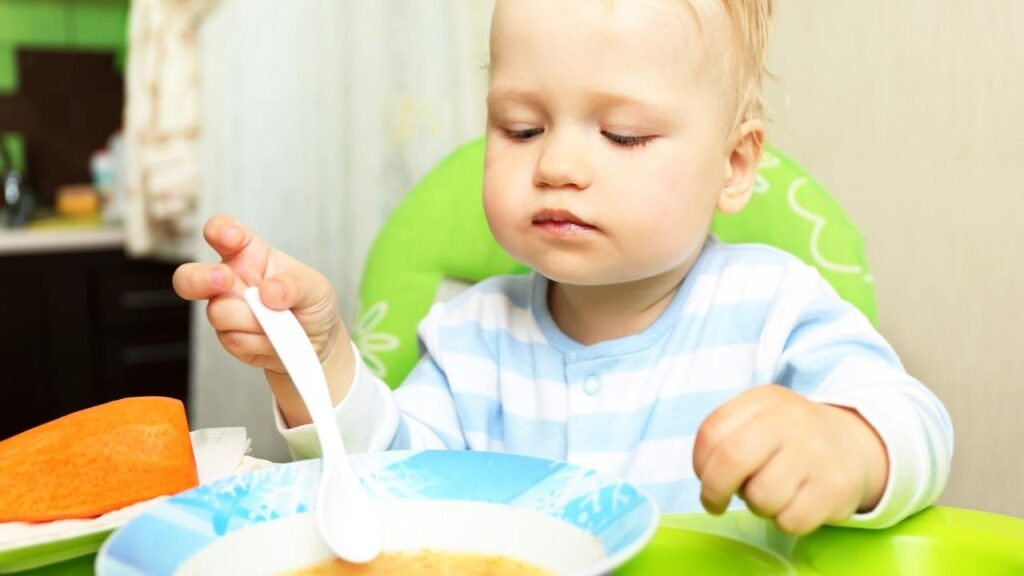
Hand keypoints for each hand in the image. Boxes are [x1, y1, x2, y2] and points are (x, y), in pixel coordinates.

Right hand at [172, 215, 353, 426]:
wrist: (317, 343)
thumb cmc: (311, 304)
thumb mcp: (314, 288)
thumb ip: (294, 285)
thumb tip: (269, 292)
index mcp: (249, 255)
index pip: (223, 233)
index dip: (220, 231)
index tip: (231, 237)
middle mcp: (230, 280)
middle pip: (190, 277)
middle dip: (201, 278)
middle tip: (224, 281)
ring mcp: (226, 309)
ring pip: (219, 314)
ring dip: (253, 321)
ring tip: (280, 322)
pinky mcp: (228, 337)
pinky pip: (236, 341)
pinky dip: (261, 342)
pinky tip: (275, 338)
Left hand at [692, 385, 888, 534]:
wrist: (853, 444)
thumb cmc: (789, 438)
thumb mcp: (758, 418)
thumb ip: (725, 436)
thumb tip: (706, 475)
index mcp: (765, 400)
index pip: (712, 432)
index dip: (700, 463)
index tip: (705, 476)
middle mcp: (792, 420)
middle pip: (732, 459)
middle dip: (714, 490)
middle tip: (715, 503)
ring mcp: (816, 453)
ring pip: (761, 498)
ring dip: (757, 506)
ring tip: (771, 493)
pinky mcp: (835, 489)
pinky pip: (789, 521)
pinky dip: (785, 521)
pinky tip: (795, 503)